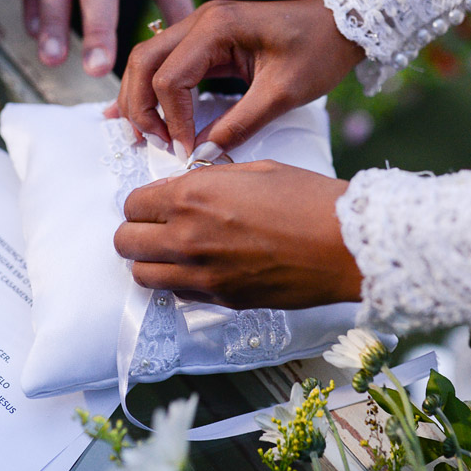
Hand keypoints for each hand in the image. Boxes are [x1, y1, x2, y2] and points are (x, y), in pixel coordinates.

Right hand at [109, 0, 364, 157]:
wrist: (344, 24)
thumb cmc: (319, 50)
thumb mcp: (283, 94)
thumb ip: (240, 125)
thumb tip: (201, 154)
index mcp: (217, 26)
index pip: (170, 78)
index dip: (172, 120)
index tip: (186, 151)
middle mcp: (201, 19)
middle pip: (144, 62)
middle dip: (141, 107)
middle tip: (151, 144)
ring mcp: (201, 25)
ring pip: (148, 60)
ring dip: (141, 98)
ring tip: (146, 136)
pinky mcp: (208, 39)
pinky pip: (167, 62)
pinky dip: (154, 88)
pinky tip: (145, 114)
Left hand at [113, 161, 361, 309]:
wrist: (344, 245)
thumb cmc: (308, 199)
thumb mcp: (256, 170)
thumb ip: (210, 180)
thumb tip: (186, 187)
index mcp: (191, 196)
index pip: (132, 204)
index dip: (143, 201)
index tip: (158, 202)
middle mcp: (186, 237)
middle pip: (125, 242)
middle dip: (137, 231)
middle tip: (158, 226)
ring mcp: (202, 274)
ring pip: (142, 275)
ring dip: (150, 261)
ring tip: (173, 250)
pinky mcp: (221, 300)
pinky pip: (176, 293)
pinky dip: (177, 281)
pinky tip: (199, 267)